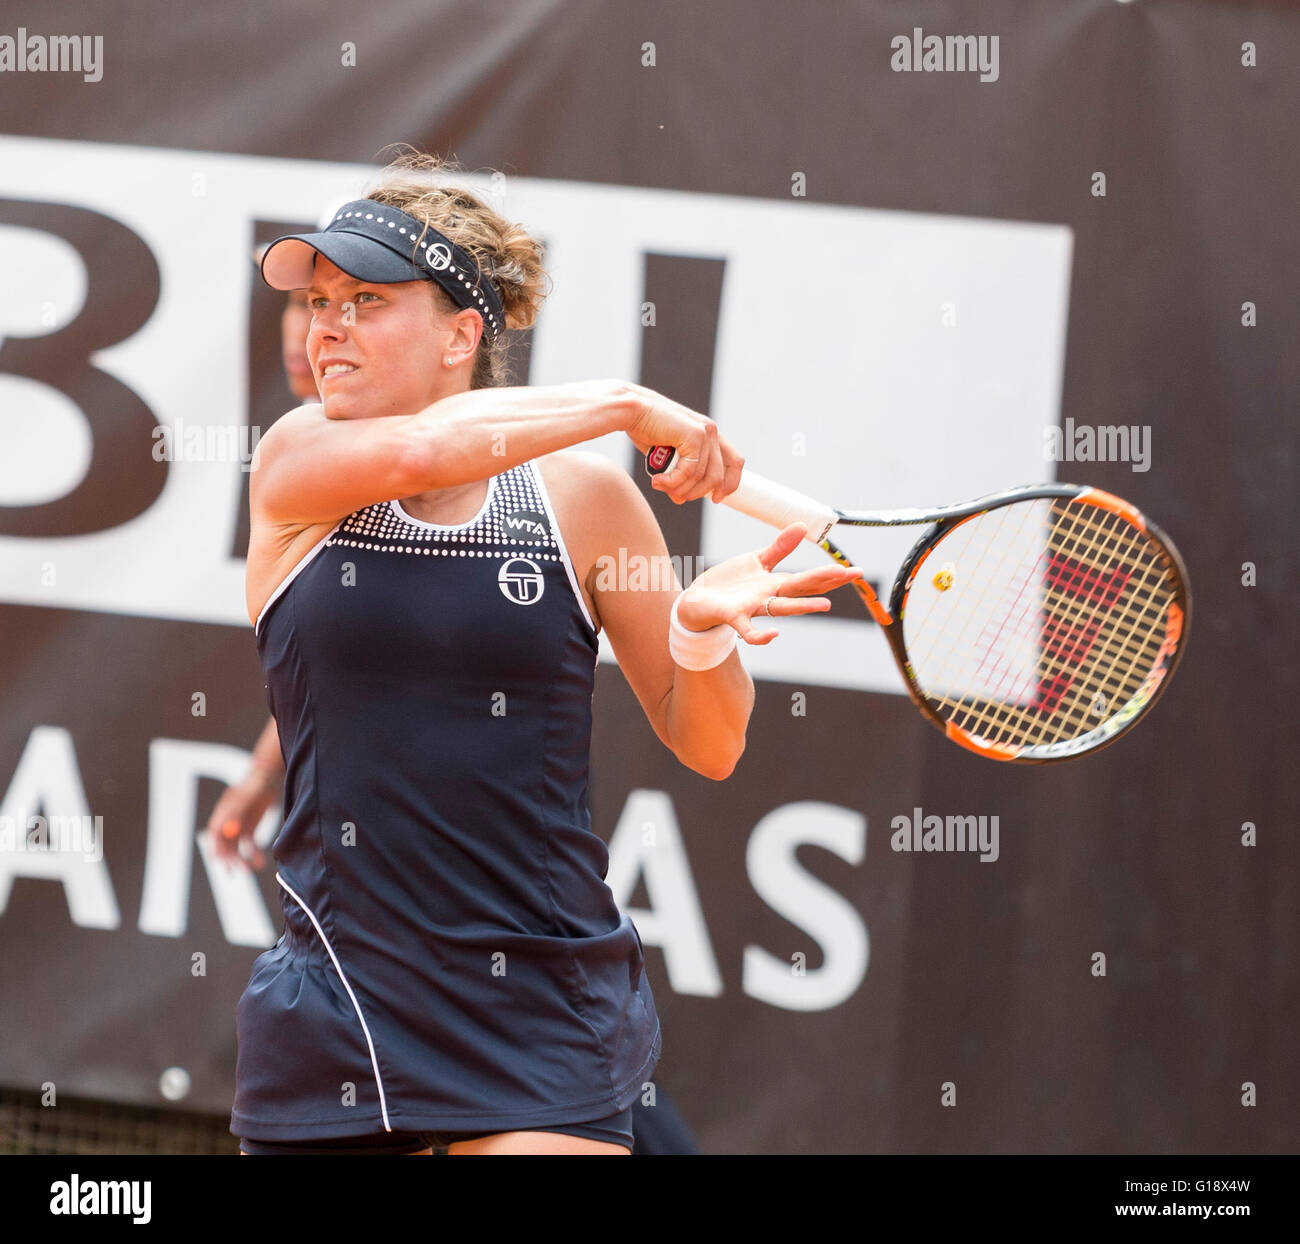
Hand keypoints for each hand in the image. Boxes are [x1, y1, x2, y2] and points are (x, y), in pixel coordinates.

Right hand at [208, 772, 276, 870]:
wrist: (268, 779)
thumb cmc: (255, 786)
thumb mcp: (246, 798)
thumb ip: (237, 814)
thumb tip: (230, 832)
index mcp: (222, 815)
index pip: (216, 836)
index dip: (217, 849)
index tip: (220, 862)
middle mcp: (228, 823)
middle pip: (225, 844)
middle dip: (232, 859)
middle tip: (242, 871)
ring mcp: (238, 827)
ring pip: (236, 848)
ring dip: (242, 860)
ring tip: (251, 870)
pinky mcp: (249, 829)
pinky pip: (249, 845)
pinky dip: (253, 854)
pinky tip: (260, 862)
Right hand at [621, 382, 744, 504]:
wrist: (631, 410)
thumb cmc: (645, 429)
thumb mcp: (665, 458)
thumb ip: (677, 476)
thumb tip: (681, 499)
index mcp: (709, 434)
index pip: (734, 462)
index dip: (729, 484)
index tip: (715, 498)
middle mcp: (711, 432)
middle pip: (719, 476)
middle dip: (698, 492)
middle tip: (677, 496)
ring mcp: (705, 432)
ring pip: (702, 478)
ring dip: (680, 488)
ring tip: (660, 485)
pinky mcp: (695, 435)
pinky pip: (689, 471)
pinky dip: (673, 481)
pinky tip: (658, 480)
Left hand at [675, 523, 863, 643]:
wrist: (698, 601)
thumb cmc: (729, 583)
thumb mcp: (756, 561)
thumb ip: (779, 548)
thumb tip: (802, 526)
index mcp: (775, 583)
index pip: (808, 579)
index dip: (830, 574)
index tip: (854, 570)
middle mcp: (769, 597)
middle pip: (802, 589)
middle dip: (827, 582)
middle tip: (852, 575)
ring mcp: (753, 608)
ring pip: (782, 608)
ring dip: (803, 607)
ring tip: (826, 605)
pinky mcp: (733, 616)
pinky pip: (748, 630)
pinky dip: (760, 636)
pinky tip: (774, 635)